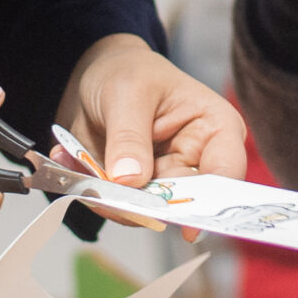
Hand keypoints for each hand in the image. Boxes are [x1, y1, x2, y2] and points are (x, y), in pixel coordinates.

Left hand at [58, 34, 247, 240]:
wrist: (94, 74)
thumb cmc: (126, 70)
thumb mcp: (127, 93)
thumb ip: (130, 136)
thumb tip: (132, 180)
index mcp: (214, 128)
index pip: (226, 172)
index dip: (210, 202)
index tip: (185, 227)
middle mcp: (196, 161)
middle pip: (184, 202)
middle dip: (143, 203)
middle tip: (107, 191)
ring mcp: (164, 180)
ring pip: (145, 211)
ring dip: (107, 196)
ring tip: (80, 164)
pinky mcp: (135, 190)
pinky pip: (117, 206)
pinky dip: (91, 190)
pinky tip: (72, 160)